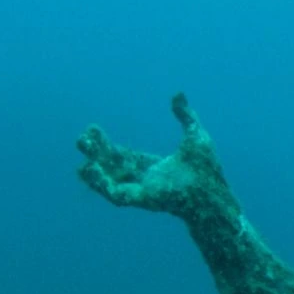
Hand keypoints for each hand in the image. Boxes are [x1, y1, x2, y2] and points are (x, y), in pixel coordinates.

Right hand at [75, 94, 223, 214]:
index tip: (93, 128)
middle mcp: (144, 179)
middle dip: (96, 153)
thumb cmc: (207, 169)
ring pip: (108, 182)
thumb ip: (185, 116)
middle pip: (112, 166)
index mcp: (153, 167)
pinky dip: (101, 183)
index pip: (123, 155)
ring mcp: (141, 190)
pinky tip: (90, 168)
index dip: (106, 144)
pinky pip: (114, 193)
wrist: (212, 188)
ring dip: (93, 172)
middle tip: (82, 139)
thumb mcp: (195, 135)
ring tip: (81, 159)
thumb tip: (178, 94)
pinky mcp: (140, 199)